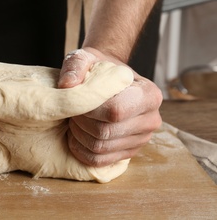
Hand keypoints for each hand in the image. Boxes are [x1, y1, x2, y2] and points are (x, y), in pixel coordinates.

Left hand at [58, 47, 162, 166]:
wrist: (107, 81)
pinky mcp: (129, 152)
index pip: (115, 111)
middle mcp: (152, 119)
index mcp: (149, 94)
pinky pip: (101, 161)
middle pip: (106, 132)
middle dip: (81, 123)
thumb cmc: (98, 69)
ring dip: (79, 136)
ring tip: (75, 120)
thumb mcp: (85, 58)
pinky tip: (76, 136)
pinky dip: (82, 151)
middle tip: (73, 111)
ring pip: (101, 148)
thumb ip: (75, 65)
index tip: (77, 101)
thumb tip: (67, 85)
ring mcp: (142, 139)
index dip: (88, 110)